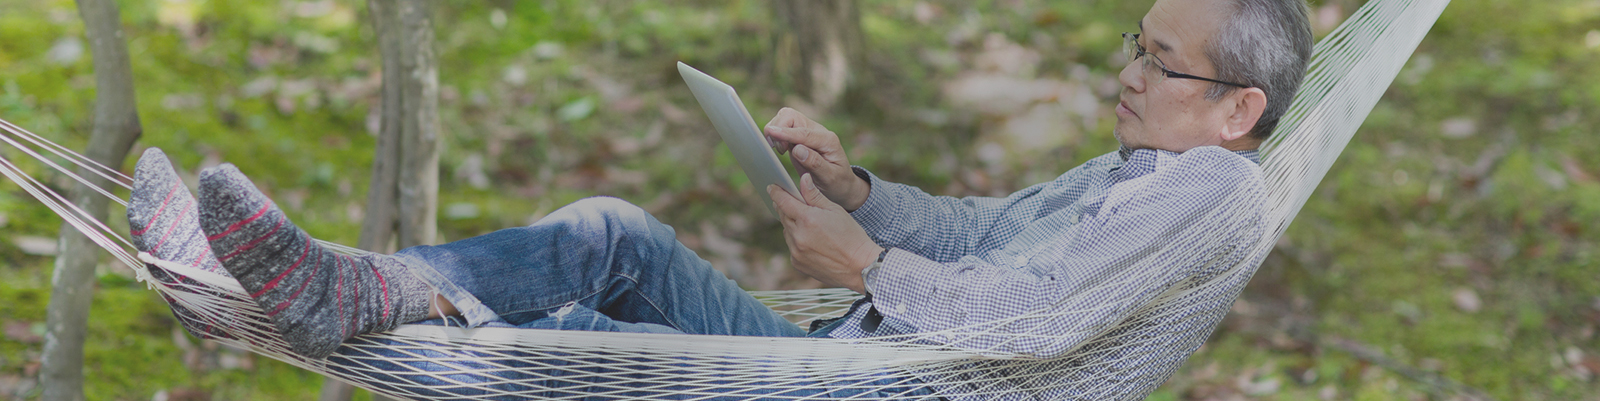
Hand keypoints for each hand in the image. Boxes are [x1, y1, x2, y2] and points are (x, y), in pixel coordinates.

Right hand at [764, 108, 870, 210]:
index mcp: (828, 140)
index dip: (786, 132)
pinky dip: (777, 135)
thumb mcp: (830, 178)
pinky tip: (781, 149)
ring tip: (781, 150)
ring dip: (777, 132)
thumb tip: (797, 149)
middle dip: (779, 129)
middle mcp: (817, 132)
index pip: (803, 132)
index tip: (771, 132)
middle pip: (791, 116)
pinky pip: (783, 127)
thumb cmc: (837, 182)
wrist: (842, 184)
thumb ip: (814, 163)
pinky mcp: (800, 136)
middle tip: (781, 151)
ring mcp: (808, 132)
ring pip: (785, 118)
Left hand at [769, 173, 884, 293]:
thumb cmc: (851, 236)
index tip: (772, 187)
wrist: (859, 266)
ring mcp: (796, 252)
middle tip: (789, 201)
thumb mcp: (835, 210)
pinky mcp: (797, 263)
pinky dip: (797, 241)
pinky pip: (792, 247)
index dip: (776, 192)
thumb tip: (803, 179)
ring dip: (792, 225)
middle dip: (785, 207)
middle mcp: (798, 236)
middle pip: (783, 216)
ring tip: (808, 224)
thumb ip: (815, 195)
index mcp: (808, 219)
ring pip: (787, 232)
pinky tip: (812, 241)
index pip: (784, 201)